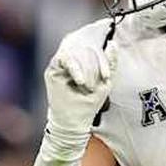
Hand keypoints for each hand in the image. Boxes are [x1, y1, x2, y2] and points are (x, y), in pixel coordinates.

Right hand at [41, 30, 117, 158]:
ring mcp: (62, 63)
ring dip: (85, 69)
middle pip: (86, 49)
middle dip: (94, 67)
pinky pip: (65, 57)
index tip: (106, 77)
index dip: (102, 59)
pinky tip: (79, 81)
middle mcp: (73, 59)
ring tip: (86, 86)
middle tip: (93, 86)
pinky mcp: (53, 68)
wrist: (74, 122)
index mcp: (86, 61)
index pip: (95, 49)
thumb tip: (112, 43)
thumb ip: (110, 64)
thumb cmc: (88, 104)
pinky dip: (75, 68)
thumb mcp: (105, 83)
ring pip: (77, 51)